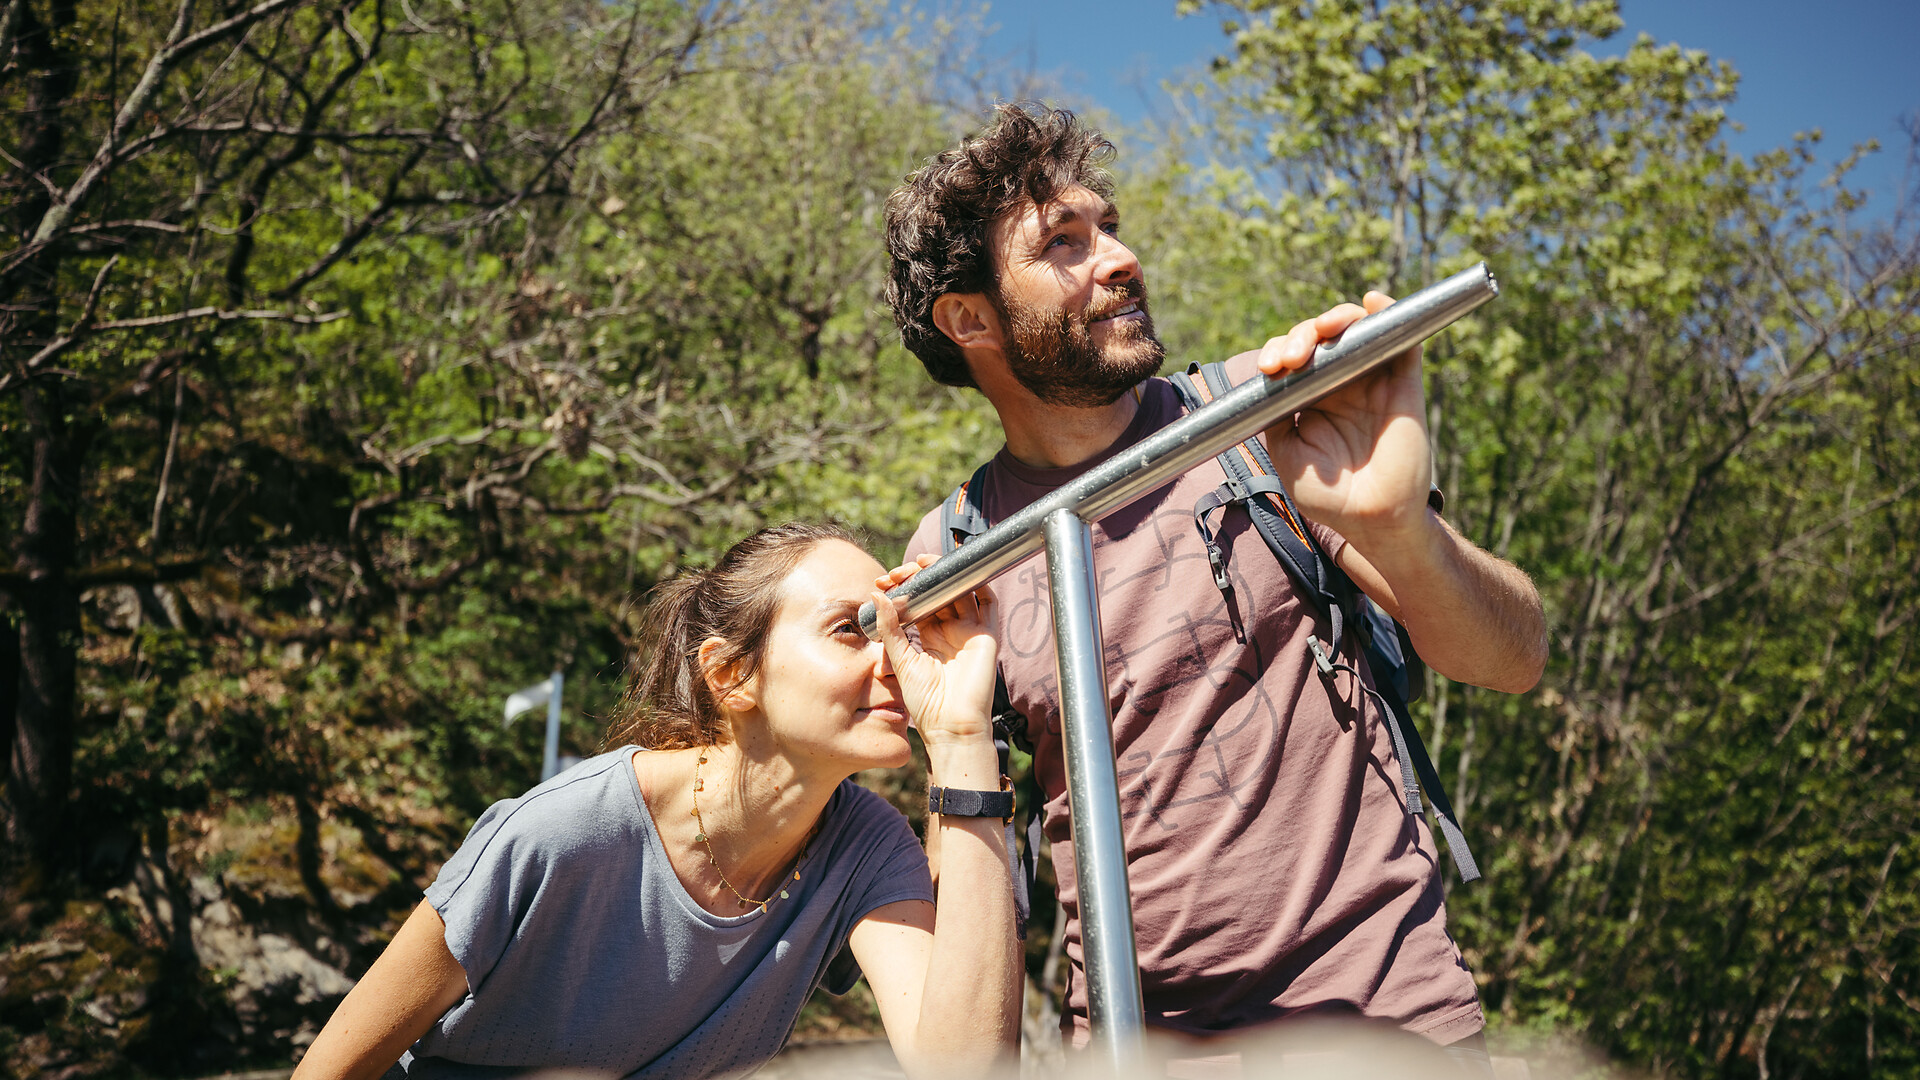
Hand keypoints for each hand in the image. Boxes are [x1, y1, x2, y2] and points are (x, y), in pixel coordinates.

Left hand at [870, 555, 998, 752]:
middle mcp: (951, 630)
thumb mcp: (900, 659)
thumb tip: (876, 596)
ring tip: (924, 563)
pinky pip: (989, 604)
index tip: (882, 582)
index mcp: (929, 636)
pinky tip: (962, 571)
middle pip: (939, 592)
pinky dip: (979, 584)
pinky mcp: (987, 636)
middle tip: (900, 572)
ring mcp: (970, 631)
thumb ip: (890, 628)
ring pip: (960, 592)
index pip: (918, 601)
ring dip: (945, 573)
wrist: (951, 726)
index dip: (903, 588)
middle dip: (920, 576)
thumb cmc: (925, 701)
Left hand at [1255, 291, 1433, 547]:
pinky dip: (1387, 312)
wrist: (1372, 521)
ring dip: (1337, 317)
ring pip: (1356, 329)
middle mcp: (1342, 383)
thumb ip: (1275, 414)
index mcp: (1312, 397)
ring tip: (1325, 328)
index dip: (1278, 352)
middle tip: (1291, 356)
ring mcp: (1374, 381)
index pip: (1293, 358)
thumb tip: (1269, 379)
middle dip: (1303, 334)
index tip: (1269, 368)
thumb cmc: (1327, 494)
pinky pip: (1401, 340)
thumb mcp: (1285, 453)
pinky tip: (1372, 302)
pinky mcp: (1404, 383)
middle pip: (1322, 337)